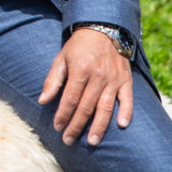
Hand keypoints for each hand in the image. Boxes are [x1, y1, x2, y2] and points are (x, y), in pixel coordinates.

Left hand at [38, 28, 133, 145]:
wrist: (103, 29)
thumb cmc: (78, 47)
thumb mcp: (61, 58)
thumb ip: (53, 80)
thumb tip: (43, 101)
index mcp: (80, 70)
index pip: (70, 99)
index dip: (63, 115)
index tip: (57, 127)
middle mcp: (98, 76)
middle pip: (86, 107)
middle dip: (76, 126)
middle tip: (68, 140)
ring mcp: (114, 79)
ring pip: (106, 108)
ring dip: (99, 126)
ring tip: (92, 142)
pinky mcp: (126, 80)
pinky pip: (128, 99)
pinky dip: (126, 112)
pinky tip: (122, 125)